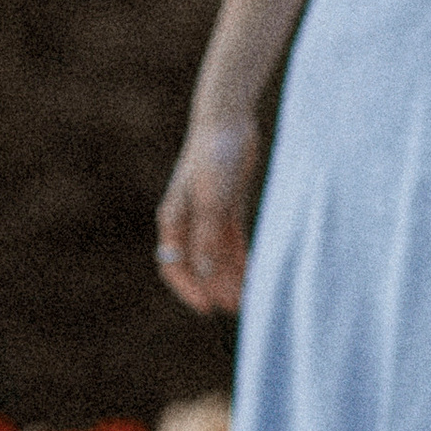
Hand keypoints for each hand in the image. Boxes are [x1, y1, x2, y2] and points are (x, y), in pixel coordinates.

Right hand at [156, 116, 262, 315]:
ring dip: (229, 277)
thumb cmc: (214, 156)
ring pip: (216, 256)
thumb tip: (204, 272)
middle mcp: (188, 220)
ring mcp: (207, 214)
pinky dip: (241, 258)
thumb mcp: (212, 198)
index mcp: (174, 219)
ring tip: (249, 298)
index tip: (208, 309)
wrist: (228, 121)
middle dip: (215, 288)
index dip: (190, 289)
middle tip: (238, 309)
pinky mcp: (227, 207)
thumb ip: (208, 235)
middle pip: (198, 265)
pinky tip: (255, 274)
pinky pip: (231, 241)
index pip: (174, 264)